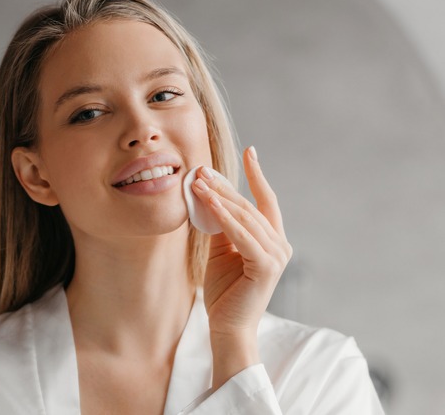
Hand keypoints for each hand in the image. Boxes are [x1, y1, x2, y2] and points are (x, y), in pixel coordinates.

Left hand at [190, 146, 292, 387]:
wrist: (227, 326)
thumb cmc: (224, 291)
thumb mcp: (220, 251)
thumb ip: (220, 225)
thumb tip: (207, 195)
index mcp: (272, 240)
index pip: (266, 201)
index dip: (257, 175)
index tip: (250, 151)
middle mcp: (280, 245)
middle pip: (251, 205)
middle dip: (225, 186)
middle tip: (201, 170)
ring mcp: (276, 255)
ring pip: (246, 217)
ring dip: (220, 197)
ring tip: (198, 182)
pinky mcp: (266, 266)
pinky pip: (241, 234)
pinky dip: (224, 217)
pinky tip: (208, 202)